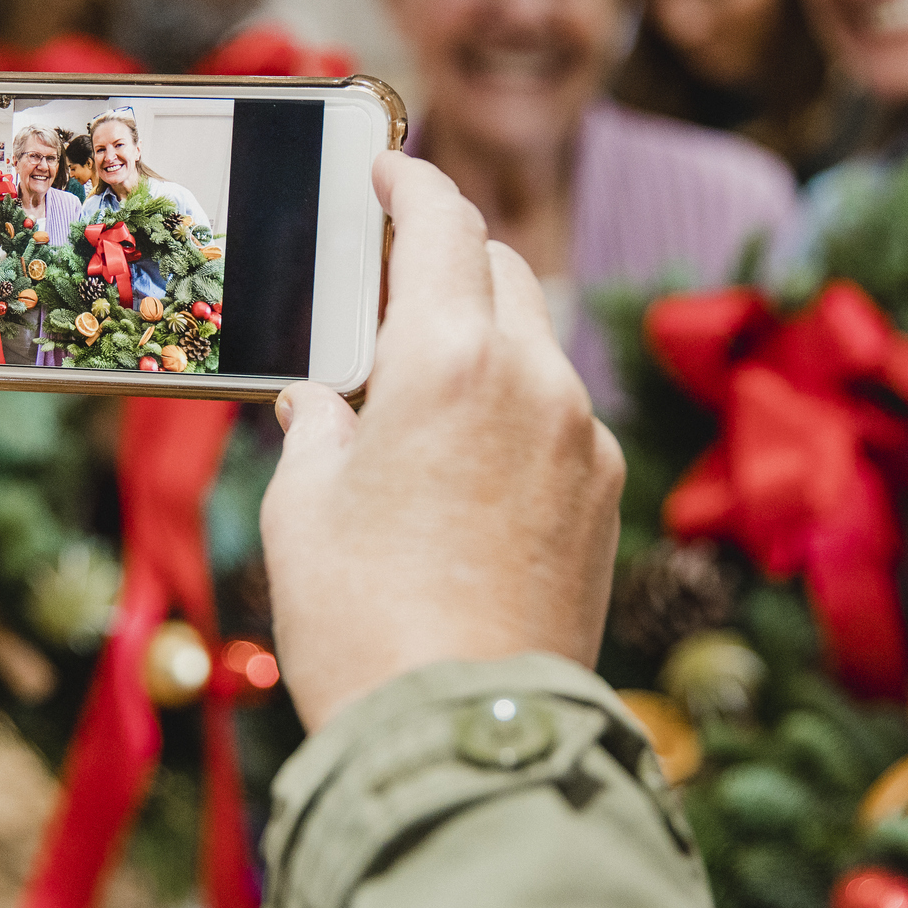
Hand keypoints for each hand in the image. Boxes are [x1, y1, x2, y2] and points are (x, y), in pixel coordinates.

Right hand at [261, 152, 624, 730]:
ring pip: (536, 343)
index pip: (442, 222)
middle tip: (385, 281)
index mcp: (451, 357)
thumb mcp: (302, 509)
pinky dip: (515, 404)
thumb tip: (321, 402)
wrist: (463, 737)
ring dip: (483, 336)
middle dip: (447, 258)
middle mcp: (536, 379)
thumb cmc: (362, 619)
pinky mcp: (605, 498)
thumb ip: (315, 426)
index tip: (386, 170)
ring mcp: (583, 438)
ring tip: (418, 385)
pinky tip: (465, 460)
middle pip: (501, 270)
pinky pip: (560, 414)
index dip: (411, 181)